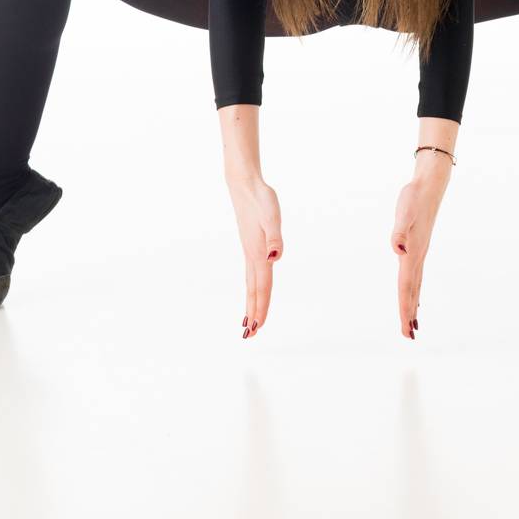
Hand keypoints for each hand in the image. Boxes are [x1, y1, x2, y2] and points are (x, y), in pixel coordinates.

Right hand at [225, 172, 282, 339]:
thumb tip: (274, 258)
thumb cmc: (260, 198)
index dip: (261, 307)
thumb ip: (275, 237)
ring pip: (251, 282)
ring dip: (251, 301)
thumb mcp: (272, 215)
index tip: (256, 328)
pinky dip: (252, 284)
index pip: (262, 286)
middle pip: (254, 289)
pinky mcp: (249, 243)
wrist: (244, 184)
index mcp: (259, 252)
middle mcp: (253, 255)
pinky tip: (253, 285)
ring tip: (247, 318)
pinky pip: (251, 271)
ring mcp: (249, 249)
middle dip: (253, 311)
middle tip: (250, 335)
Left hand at [389, 153, 453, 338]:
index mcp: (411, 253)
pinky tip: (415, 295)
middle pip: (411, 292)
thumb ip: (399, 232)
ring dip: (413, 305)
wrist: (429, 186)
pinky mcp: (418, 247)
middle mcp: (416, 257)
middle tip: (410, 337)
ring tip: (414, 325)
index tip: (406, 330)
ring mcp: (419, 253)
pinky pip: (416, 275)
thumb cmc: (414, 198)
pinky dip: (415, 290)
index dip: (405, 309)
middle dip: (409, 314)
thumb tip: (397, 250)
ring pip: (415, 286)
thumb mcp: (403, 212)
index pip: (406, 287)